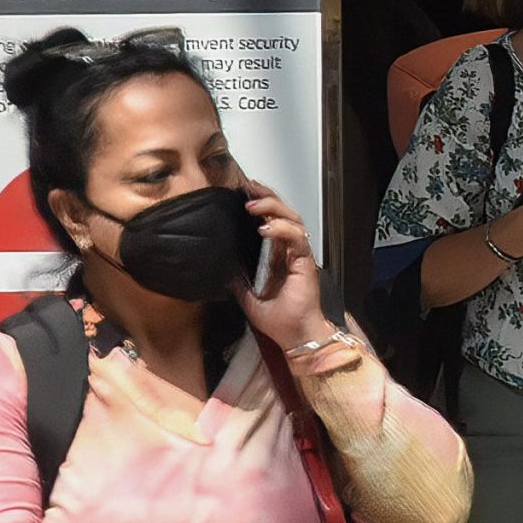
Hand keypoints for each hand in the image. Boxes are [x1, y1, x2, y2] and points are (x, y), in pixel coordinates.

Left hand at [236, 184, 336, 350]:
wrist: (294, 335)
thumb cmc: (277, 318)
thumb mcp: (245, 295)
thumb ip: (236, 278)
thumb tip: (217, 265)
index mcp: (277, 255)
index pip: (273, 220)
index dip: (262, 203)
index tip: (244, 192)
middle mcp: (290, 251)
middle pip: (284, 213)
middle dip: (267, 197)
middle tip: (249, 187)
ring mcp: (299, 255)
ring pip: (293, 220)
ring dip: (274, 208)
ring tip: (254, 205)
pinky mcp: (305, 262)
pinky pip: (297, 239)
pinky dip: (282, 230)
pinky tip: (265, 228)